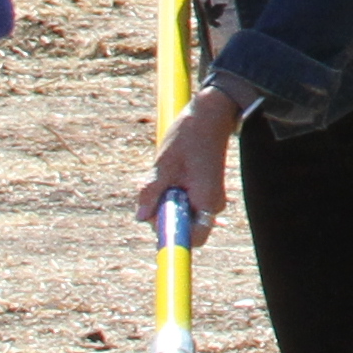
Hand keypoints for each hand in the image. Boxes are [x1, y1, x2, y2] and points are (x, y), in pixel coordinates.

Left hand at [134, 88, 239, 231]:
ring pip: (182, 213)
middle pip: (183, 227)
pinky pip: (185, 203)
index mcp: (206, 200)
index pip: (192, 238)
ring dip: (166, 201)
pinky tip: (171, 173)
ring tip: (164, 175)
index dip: (171, 236)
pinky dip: (172, 193)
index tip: (155, 221)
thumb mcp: (164, 164)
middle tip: (155, 189)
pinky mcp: (204, 190)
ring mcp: (209, 197)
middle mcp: (212, 204)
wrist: (210, 113)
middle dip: (163, 214)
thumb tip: (141, 217)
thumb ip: (151, 192)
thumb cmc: (189, 136)